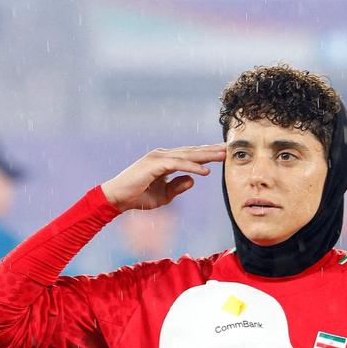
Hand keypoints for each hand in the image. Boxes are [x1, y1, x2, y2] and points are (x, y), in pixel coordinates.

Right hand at [99, 145, 227, 211]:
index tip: (223, 154)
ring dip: (206, 156)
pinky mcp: (155, 164)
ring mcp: (158, 158)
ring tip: (223, 156)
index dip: (207, 155)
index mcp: (165, 161)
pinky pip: (178, 164)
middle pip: (192, 151)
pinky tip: (205, 171)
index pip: (190, 155)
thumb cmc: (137, 198)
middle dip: (211, 150)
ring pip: (187, 155)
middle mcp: (162, 155)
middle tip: (229, 148)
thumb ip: (178, 186)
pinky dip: (192, 167)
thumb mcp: (163, 195)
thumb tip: (193, 180)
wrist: (117, 199)